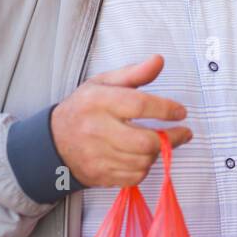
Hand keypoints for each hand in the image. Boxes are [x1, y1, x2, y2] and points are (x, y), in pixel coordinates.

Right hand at [50, 55, 191, 187]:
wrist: (53, 142)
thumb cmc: (83, 109)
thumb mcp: (103, 84)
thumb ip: (134, 73)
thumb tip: (159, 60)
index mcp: (98, 102)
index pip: (138, 105)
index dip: (165, 110)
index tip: (180, 112)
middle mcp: (96, 130)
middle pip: (144, 141)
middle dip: (171, 138)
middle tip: (183, 133)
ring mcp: (97, 155)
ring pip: (142, 160)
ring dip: (158, 152)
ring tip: (161, 142)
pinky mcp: (100, 174)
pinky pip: (135, 176)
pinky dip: (146, 167)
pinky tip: (144, 156)